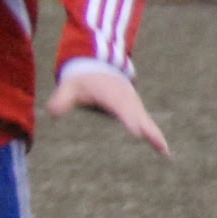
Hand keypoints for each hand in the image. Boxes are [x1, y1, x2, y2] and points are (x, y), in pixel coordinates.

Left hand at [44, 62, 170, 156]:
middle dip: (148, 130)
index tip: (136, 131)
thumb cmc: (82, 80)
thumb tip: (52, 111)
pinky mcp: (136, 110)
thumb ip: (62, 99)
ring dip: (155, 135)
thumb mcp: (70, 86)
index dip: (128, 119)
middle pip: (139, 116)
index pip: (120, 108)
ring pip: (146, 121)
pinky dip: (155, 135)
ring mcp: (134, 105)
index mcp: (110, 94)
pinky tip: (164, 151)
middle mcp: (126, 99)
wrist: (98, 66)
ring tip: (164, 151)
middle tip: (159, 145)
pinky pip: (148, 124)